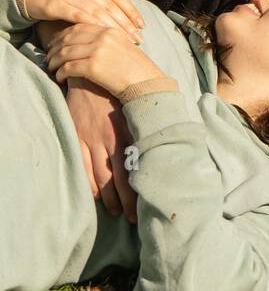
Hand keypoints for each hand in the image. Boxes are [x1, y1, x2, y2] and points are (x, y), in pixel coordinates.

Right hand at [24, 0, 144, 40]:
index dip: (129, 9)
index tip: (141, 24)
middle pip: (108, 3)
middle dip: (125, 22)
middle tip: (138, 37)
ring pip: (97, 11)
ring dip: (114, 27)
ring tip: (126, 40)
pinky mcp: (56, 4)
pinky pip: (80, 17)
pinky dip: (95, 27)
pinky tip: (105, 37)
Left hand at [45, 24, 164, 96]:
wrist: (147, 84)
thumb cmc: (135, 70)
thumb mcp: (122, 47)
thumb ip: (104, 41)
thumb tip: (82, 44)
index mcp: (109, 29)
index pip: (78, 27)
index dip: (62, 35)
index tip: (54, 44)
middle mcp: (103, 37)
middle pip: (68, 38)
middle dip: (54, 48)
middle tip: (48, 57)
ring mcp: (98, 51)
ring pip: (65, 53)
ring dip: (54, 62)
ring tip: (51, 69)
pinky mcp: (94, 67)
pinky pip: (69, 67)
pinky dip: (60, 73)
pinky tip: (60, 78)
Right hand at [64, 79, 137, 221]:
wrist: (91, 72)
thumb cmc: (119, 92)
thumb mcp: (137, 109)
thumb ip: (148, 128)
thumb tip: (169, 145)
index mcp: (131, 131)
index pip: (140, 167)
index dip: (144, 188)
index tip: (151, 203)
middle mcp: (112, 138)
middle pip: (122, 179)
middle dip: (129, 201)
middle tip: (135, 218)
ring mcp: (93, 139)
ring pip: (102, 177)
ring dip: (110, 199)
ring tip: (117, 212)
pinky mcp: (78, 136)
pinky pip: (83, 166)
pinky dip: (90, 184)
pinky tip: (97, 196)